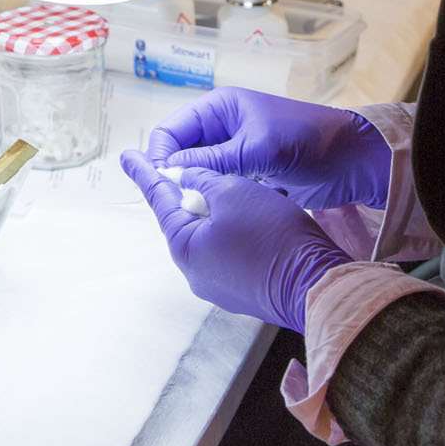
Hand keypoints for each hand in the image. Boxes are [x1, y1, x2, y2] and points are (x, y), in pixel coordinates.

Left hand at [120, 151, 349, 332]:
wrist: (316, 285)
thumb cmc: (272, 235)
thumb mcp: (234, 191)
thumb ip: (203, 179)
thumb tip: (184, 177)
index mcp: (185, 248)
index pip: (160, 200)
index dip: (146, 172)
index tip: (128, 156)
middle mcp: (196, 272)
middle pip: (186, 220)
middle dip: (189, 192)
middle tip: (186, 166)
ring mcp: (220, 285)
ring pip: (211, 234)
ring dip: (219, 211)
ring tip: (237, 189)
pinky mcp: (243, 289)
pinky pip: (231, 251)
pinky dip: (237, 229)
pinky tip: (257, 215)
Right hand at [145, 87, 389, 209]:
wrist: (354, 160)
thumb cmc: (306, 142)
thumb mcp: (256, 149)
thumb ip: (211, 161)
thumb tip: (168, 173)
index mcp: (218, 108)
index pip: (170, 130)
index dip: (160, 156)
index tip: (161, 186)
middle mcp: (222, 128)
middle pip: (181, 154)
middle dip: (176, 177)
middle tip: (177, 205)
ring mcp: (236, 152)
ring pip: (199, 174)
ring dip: (196, 191)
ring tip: (196, 213)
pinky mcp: (249, 174)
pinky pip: (220, 187)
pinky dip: (216, 199)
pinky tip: (216, 216)